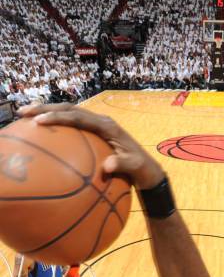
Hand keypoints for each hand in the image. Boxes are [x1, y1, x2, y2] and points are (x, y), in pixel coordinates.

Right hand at [18, 103, 163, 189]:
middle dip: (45, 108)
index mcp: (108, 126)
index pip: (79, 117)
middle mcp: (101, 121)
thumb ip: (122, 164)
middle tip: (23, 112)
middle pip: (69, 109)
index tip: (40, 121)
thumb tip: (107, 167)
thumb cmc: (141, 168)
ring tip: (25, 116)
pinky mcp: (93, 132)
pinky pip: (72, 125)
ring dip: (47, 112)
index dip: (58, 117)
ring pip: (68, 113)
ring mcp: (96, 125)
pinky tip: (41, 133)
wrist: (147, 168)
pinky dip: (56, 124)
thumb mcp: (134, 168)